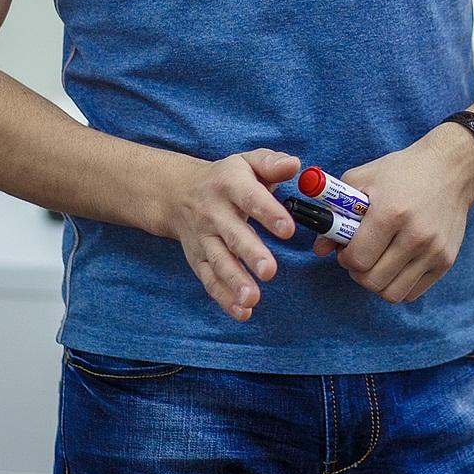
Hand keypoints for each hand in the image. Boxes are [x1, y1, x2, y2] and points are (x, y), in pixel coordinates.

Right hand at [159, 148, 299, 322]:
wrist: (178, 192)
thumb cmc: (226, 178)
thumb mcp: (247, 162)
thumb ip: (271, 164)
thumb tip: (295, 165)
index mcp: (230, 185)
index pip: (250, 198)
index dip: (268, 213)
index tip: (288, 229)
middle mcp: (214, 213)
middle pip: (232, 234)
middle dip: (250, 253)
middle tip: (269, 270)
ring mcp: (204, 238)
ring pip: (219, 261)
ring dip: (234, 281)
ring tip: (252, 298)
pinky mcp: (198, 259)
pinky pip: (209, 280)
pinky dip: (224, 298)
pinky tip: (242, 311)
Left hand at [312, 127, 473, 302]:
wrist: (450, 169)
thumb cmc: (401, 172)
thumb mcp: (362, 179)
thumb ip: (335, 212)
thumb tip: (320, 248)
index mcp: (390, 212)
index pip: (357, 258)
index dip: (344, 256)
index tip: (346, 246)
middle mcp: (415, 235)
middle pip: (372, 281)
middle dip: (357, 271)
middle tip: (360, 255)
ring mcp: (433, 251)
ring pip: (392, 293)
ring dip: (377, 282)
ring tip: (377, 261)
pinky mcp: (446, 261)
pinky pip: (412, 293)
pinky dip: (398, 285)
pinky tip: (395, 264)